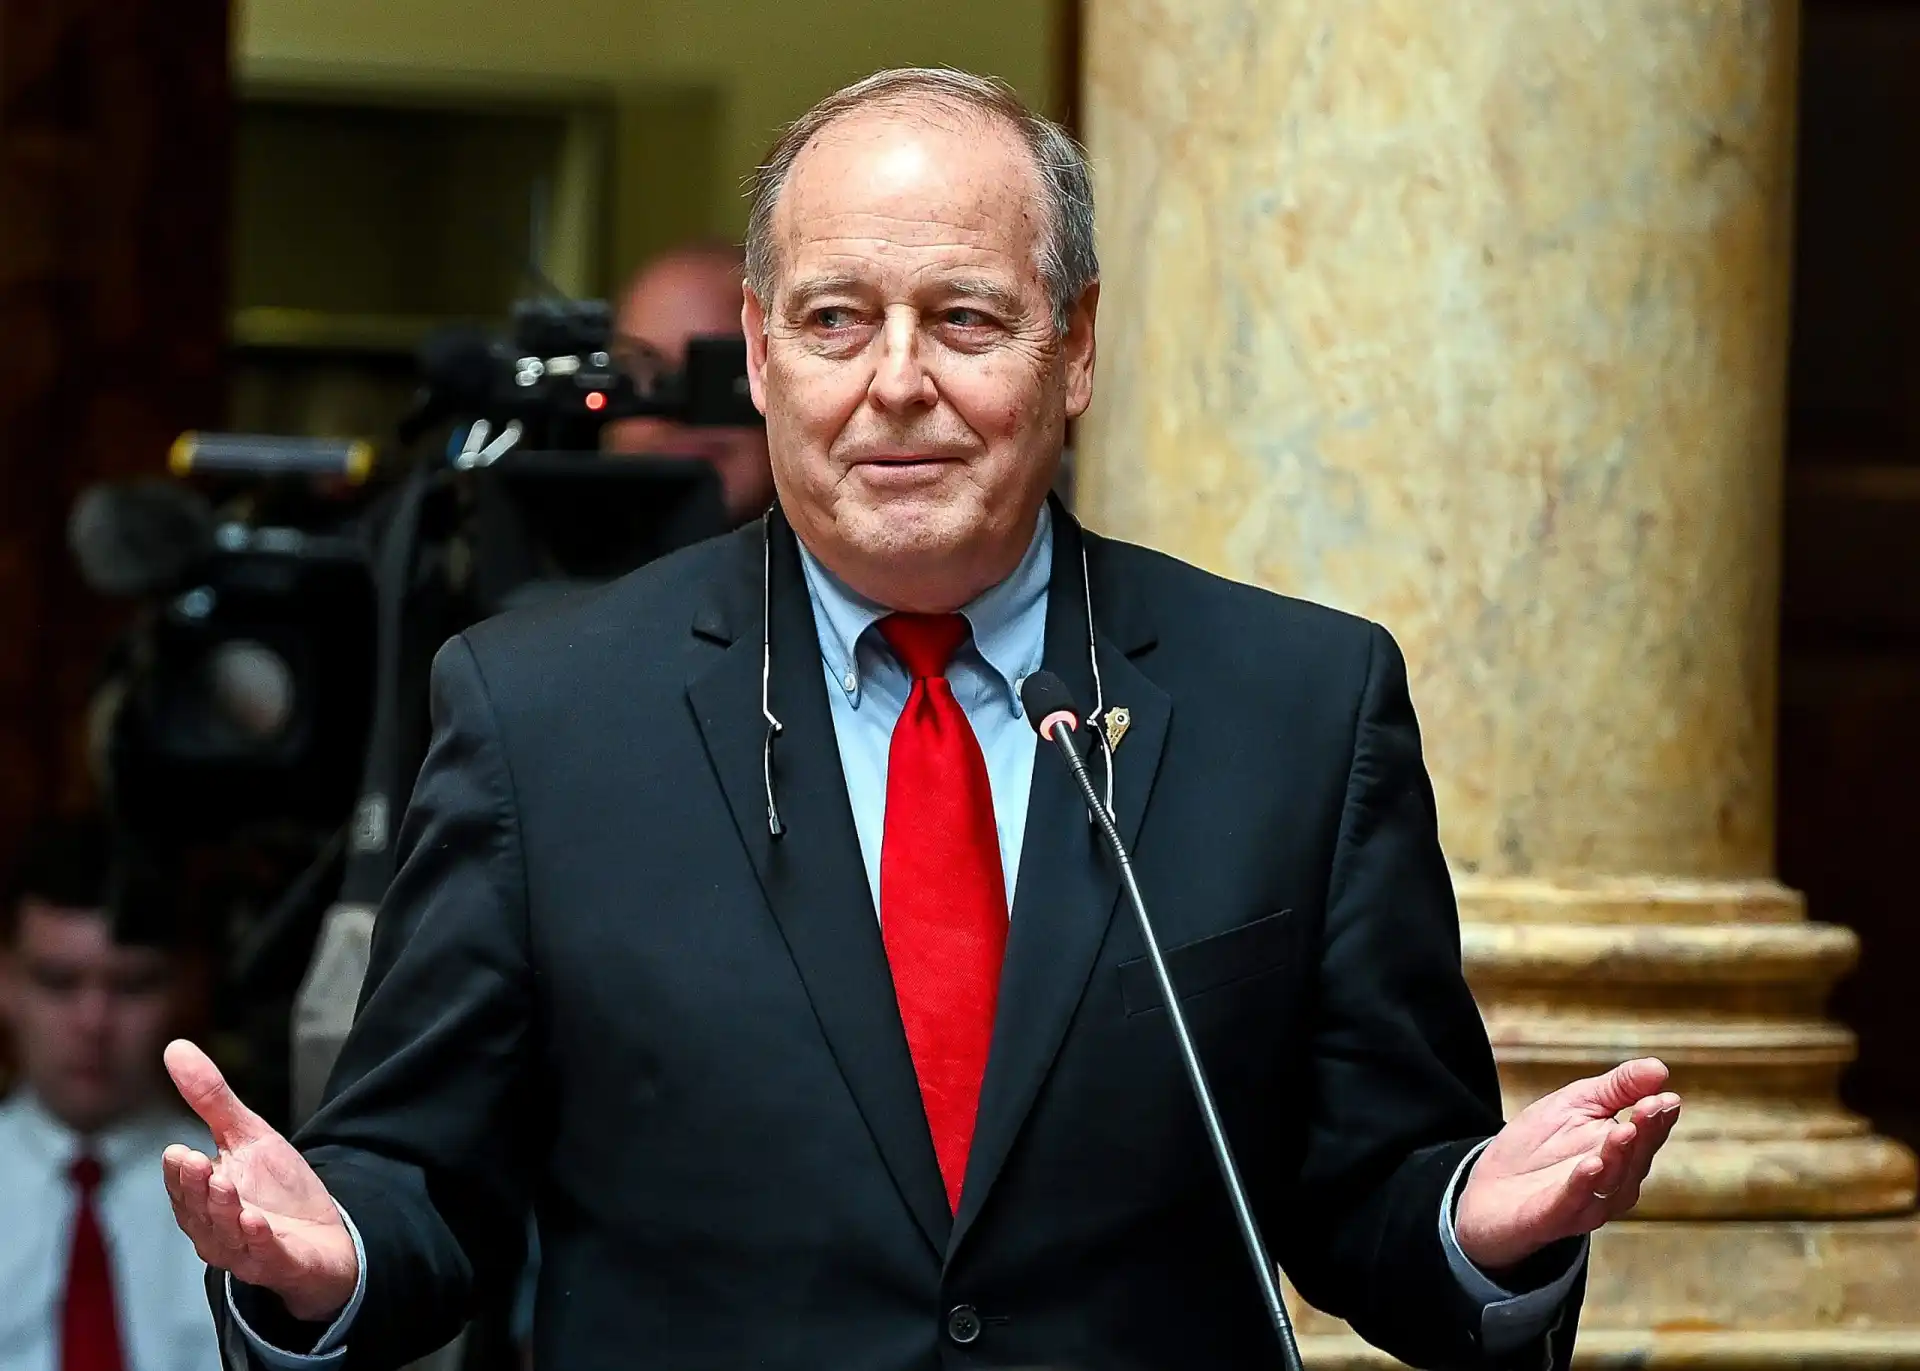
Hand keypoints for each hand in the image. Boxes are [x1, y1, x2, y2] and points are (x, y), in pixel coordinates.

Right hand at [161, 1040, 359, 1322]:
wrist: (324, 1236)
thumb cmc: (276, 1189)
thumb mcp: (248, 1136)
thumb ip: (211, 1099)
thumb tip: (174, 1046)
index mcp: (202, 1200)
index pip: (182, 1185)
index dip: (179, 1172)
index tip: (179, 1151)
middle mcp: (214, 1230)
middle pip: (198, 1210)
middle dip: (195, 1187)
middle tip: (195, 1161)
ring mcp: (244, 1251)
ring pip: (224, 1235)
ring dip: (223, 1210)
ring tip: (224, 1183)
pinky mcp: (278, 1264)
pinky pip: (263, 1256)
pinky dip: (258, 1241)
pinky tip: (257, 1223)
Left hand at [1454, 1057, 1681, 1272]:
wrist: (1489, 1188)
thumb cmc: (1537, 1145)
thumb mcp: (1575, 1104)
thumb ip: (1617, 1088)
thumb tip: (1660, 1067)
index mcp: (1620, 1155)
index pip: (1647, 1136)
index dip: (1657, 1118)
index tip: (1667, 1097)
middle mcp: (1612, 1184)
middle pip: (1635, 1160)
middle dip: (1645, 1134)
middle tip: (1651, 1107)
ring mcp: (1585, 1204)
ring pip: (1610, 1184)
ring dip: (1618, 1157)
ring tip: (1624, 1131)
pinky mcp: (1552, 1217)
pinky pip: (1572, 1203)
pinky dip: (1583, 1185)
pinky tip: (1591, 1165)